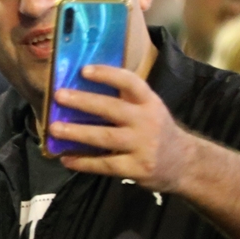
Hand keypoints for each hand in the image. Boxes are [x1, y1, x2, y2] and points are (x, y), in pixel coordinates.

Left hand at [50, 65, 194, 192]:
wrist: (185, 164)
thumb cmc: (157, 132)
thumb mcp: (150, 110)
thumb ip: (126, 100)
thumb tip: (83, 89)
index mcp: (150, 102)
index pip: (130, 82)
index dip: (107, 74)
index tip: (83, 70)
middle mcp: (147, 121)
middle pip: (112, 108)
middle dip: (83, 102)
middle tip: (58, 96)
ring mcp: (142, 146)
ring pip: (105, 137)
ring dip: (77, 133)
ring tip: (54, 129)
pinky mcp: (136, 168)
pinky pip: (105, 165)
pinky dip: (84, 162)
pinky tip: (66, 158)